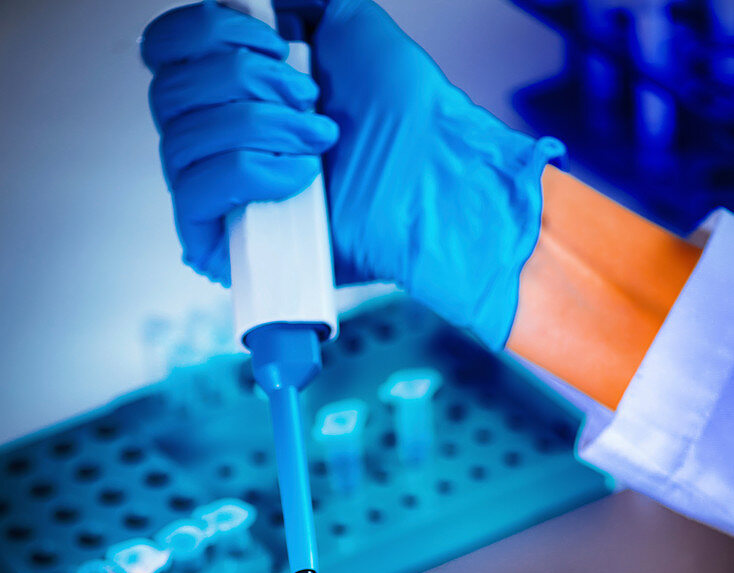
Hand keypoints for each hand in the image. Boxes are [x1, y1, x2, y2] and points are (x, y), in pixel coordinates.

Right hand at [141, 1, 562, 348]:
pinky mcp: (220, 245)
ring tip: (317, 137)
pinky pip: (196, 191)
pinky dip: (253, 171)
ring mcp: (216, 197)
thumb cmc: (401, 114)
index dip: (207, 32)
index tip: (274, 43)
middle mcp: (213, 143)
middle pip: (167, 92)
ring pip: (182, 139)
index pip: (165, 51)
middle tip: (307, 97)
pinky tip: (302, 176)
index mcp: (230, 92)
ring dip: (259, 126)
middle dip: (242, 81)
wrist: (430, 178)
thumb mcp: (343, 20)